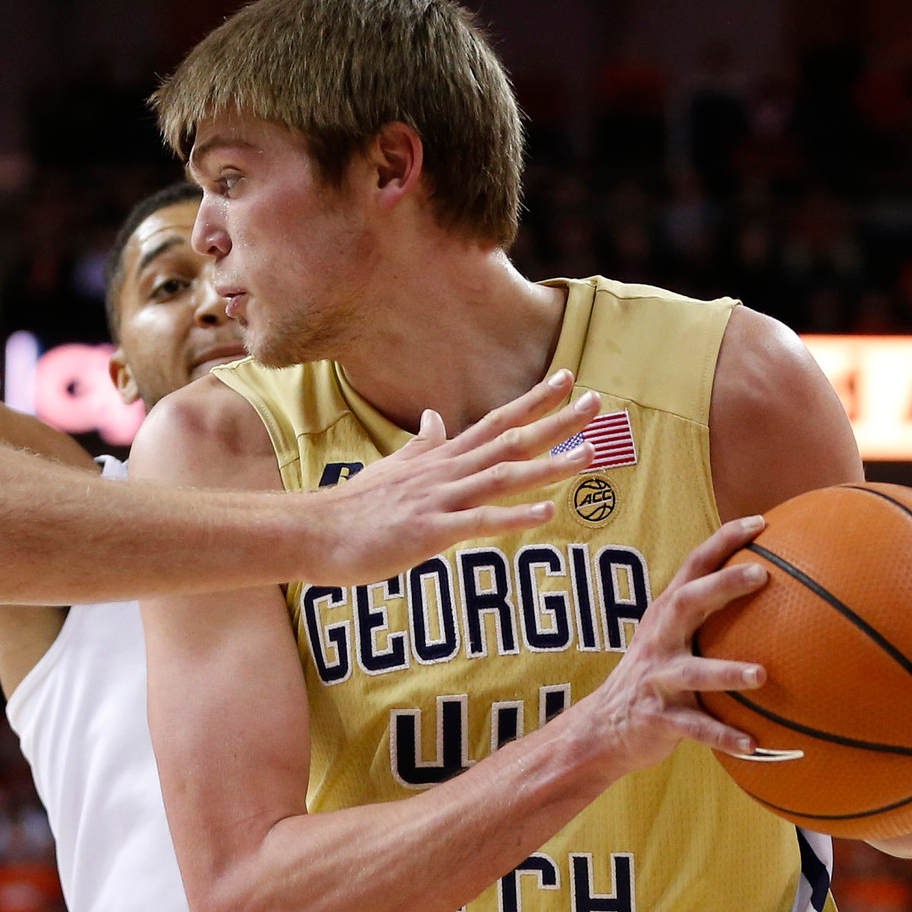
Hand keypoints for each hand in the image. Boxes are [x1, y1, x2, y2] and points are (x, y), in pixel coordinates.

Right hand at [306, 370, 599, 585]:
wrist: (313, 532)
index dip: (535, 401)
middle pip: (511, 440)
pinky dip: (514, 518)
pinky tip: (546, 514)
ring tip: (589, 455)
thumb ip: (421, 444)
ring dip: (549, 465)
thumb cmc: (354, 506)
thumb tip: (437, 418)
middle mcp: (447, 472)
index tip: (569, 380)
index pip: (497, 422)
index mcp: (441, 458)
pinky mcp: (428, 532)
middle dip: (557, 421)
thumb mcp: (392, 468)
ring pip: (503, 477)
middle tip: (598, 402)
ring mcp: (439, 500)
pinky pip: (479, 523)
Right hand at [569, 515, 774, 775]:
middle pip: (687, 602)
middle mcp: (659, 639)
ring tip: (761, 675)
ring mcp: (656, 678)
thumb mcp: (673, 638)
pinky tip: (755, 745)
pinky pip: (695, 728)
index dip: (724, 541)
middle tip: (762, 575)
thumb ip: (708, 617)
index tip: (760, 523)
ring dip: (727, 671)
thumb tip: (773, 591)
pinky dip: (724, 736)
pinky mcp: (657, 717)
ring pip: (693, 672)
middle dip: (723, 585)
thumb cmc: (656, 675)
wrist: (604, 727)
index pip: (694, 566)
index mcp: (666, 615)